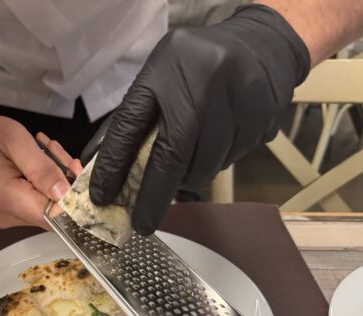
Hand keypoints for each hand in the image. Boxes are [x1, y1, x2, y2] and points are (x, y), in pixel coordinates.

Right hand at [0, 107, 76, 228]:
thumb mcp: (15, 140)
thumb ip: (41, 167)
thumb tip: (64, 192)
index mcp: (6, 198)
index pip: (53, 214)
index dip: (72, 196)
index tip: (73, 171)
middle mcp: (7, 215)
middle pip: (53, 210)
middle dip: (63, 182)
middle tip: (55, 152)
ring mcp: (8, 217)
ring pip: (48, 206)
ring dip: (53, 179)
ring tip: (43, 151)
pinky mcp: (10, 214)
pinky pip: (37, 204)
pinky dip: (44, 184)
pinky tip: (37, 163)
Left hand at [89, 4, 309, 234]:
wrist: (261, 44)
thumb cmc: (195, 66)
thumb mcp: (156, 78)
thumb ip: (130, 119)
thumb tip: (101, 166)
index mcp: (164, 70)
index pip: (130, 127)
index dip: (112, 167)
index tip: (101, 198)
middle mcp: (202, 83)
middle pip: (172, 156)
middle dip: (153, 197)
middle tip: (142, 224)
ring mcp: (237, 100)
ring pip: (205, 166)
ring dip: (189, 178)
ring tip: (186, 166)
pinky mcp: (262, 118)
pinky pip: (231, 161)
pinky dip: (216, 164)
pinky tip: (216, 143)